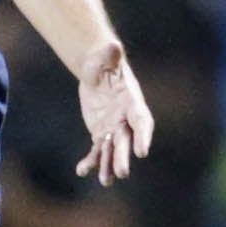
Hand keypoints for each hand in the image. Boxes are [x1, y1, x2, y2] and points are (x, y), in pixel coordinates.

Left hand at [74, 41, 153, 185]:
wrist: (97, 73)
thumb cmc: (104, 63)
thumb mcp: (105, 58)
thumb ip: (110, 56)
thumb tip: (113, 45)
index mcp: (132, 103)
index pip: (141, 122)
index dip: (143, 136)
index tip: (142, 152)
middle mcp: (126, 120)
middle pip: (125, 142)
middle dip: (123, 157)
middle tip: (121, 173)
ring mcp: (114, 129)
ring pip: (111, 151)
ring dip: (108, 165)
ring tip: (105, 181)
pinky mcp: (101, 134)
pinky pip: (96, 150)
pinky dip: (91, 161)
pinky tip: (82, 170)